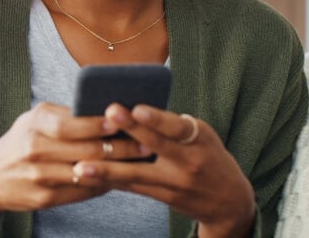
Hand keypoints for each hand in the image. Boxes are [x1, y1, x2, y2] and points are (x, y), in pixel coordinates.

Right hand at [0, 102, 152, 236]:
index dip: (97, 124)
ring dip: (117, 168)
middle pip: (84, 150)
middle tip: (145, 143)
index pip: (70, 125)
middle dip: (119, 147)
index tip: (123, 120)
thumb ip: (65, 115)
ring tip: (140, 161)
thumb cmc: (20, 141)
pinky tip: (119, 177)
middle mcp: (34, 151)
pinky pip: (81, 191)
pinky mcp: (44, 199)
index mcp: (34, 125)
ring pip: (87, 173)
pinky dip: (102, 184)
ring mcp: (39, 178)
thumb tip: (105, 111)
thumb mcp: (35, 119)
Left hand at [72, 104, 255, 237]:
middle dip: (130, 132)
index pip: (177, 127)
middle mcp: (188, 162)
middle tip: (107, 116)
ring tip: (80, 166)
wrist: (228, 200)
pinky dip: (109, 180)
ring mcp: (174, 183)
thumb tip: (133, 107)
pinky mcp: (163, 197)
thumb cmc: (208, 154)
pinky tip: (87, 176)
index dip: (157, 119)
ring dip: (107, 170)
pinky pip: (132, 187)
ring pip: (136, 174)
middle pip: (155, 147)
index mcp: (200, 139)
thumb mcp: (201, 134)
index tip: (137, 108)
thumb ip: (172, 124)